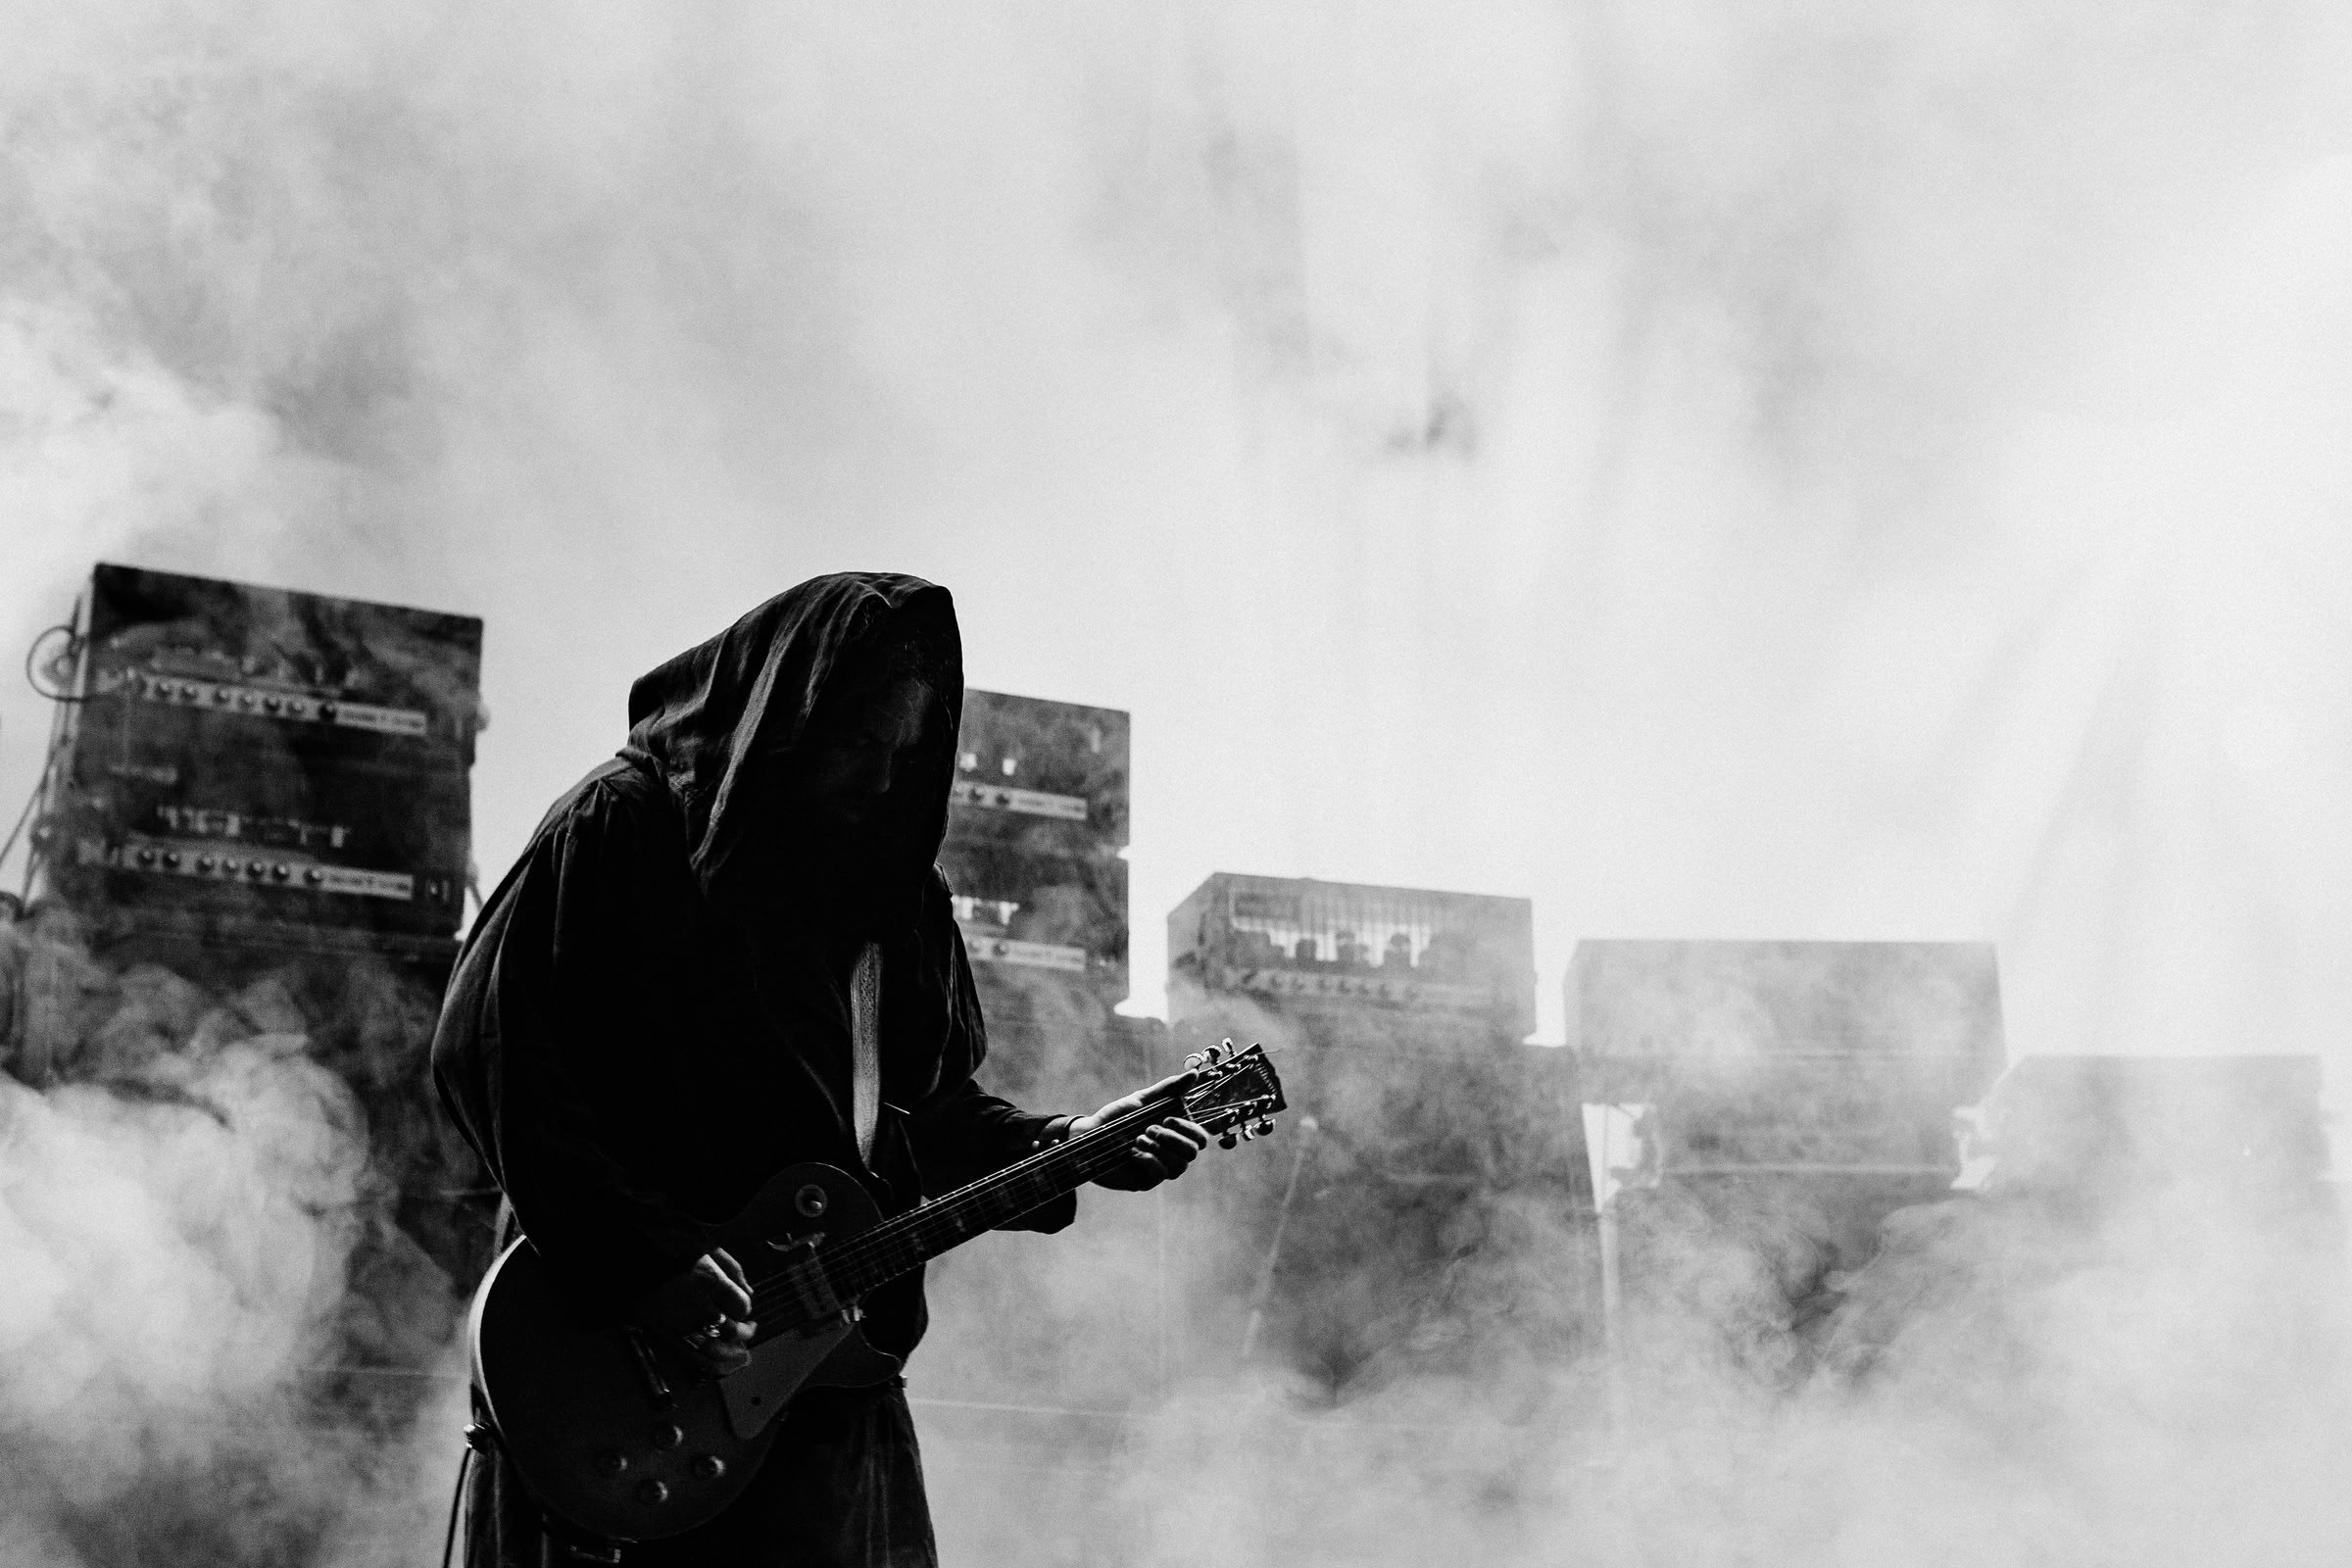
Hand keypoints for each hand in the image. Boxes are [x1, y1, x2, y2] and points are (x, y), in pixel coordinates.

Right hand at [630, 1250, 757, 1374]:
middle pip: (731, 1330)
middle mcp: (696, 1306)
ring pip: (714, 1350)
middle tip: (748, 1328)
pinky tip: (718, 1360)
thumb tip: (749, 1292)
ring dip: (730, 1353)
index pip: (741, 1307)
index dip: (745, 1308)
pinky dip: (709, 1363)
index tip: (742, 1305)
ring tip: (738, 1349)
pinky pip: (691, 1356)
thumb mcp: (706, 1244)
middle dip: (743, 1332)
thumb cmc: (667, 1243)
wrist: (627, 1253)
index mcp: (709, 1280)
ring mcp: (679, 1322)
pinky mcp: (664, 1333)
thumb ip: (732, 1268)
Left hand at [1070, 1071, 1210, 1191]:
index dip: (1192, 1129)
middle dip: (1172, 1138)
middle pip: (1193, 1152)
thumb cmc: (1116, 1118)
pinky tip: (1132, 1152)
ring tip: (1137, 1139)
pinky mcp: (1146, 1181)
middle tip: (1149, 1129)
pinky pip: (1161, 1175)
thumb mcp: (1143, 1100)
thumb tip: (1195, 1073)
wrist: (1089, 1136)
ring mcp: (1160, 1168)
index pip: (1201, 1137)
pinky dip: (1148, 1160)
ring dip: (1158, 1148)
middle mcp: (1171, 1151)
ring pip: (1179, 1165)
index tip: (1168, 1118)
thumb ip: (1169, 1089)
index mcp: (1174, 1132)